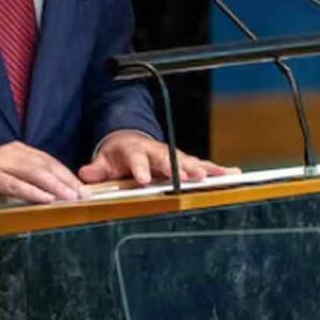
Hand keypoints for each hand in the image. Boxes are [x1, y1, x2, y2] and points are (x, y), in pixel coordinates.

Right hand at [0, 141, 87, 210]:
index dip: (67, 174)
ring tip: (69, 198)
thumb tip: (54, 193)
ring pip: (35, 173)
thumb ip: (28, 180)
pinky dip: (33, 192)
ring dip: (55, 186)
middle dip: (66, 180)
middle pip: (46, 166)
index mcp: (19, 151)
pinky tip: (46, 200)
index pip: (49, 161)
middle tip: (82, 195)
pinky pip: (16, 184)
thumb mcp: (9, 177)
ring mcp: (1, 162)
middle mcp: (13, 153)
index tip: (83, 188)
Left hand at [77, 131, 238, 185]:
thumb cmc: (117, 155)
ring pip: (190, 161)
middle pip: (170, 159)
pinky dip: (217, 169)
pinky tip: (233, 174)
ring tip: (223, 175)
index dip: (140, 168)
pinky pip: (201, 164)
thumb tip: (86, 173)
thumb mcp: (103, 161)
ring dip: (206, 169)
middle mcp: (156, 151)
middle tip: (195, 176)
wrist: (128, 141)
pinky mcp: (183, 161)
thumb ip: (97, 169)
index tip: (142, 178)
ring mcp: (172, 155)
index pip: (137, 159)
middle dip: (182, 168)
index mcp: (135, 151)